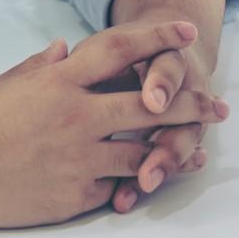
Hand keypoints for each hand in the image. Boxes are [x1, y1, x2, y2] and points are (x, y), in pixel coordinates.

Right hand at [0, 21, 229, 228]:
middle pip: (149, 105)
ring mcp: (76, 158)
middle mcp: (75, 116)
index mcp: (58, 81)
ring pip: (142, 152)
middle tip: (215, 105)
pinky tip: (146, 181)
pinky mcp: (73, 195)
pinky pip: (113, 185)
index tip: (186, 31)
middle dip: (189, 103)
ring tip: (195, 153)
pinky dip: (128, 182)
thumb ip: (43, 66)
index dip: (157, 37)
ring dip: (172, 151)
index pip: (119, 49)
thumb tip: (65, 49)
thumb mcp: (7, 82)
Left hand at [105, 0, 227, 212]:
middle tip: (149, 163)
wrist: (160, 49)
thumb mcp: (105, 44)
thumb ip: (89, 53)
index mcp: (160, 54)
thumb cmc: (118, 51)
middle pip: (181, 114)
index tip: (151, 102)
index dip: (162, 84)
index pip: (166, 68)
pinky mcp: (174, 133)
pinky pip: (167, 155)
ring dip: (165, 163)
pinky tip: (135, 193)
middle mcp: (179, 86)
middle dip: (168, 139)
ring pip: (180, 139)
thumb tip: (57, 51)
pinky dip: (156, 173)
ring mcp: (181, 113)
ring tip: (145, 184)